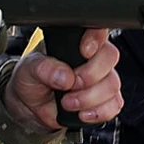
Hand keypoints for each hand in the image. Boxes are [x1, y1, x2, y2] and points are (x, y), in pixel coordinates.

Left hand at [3, 28, 123, 131]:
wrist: (31, 107)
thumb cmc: (32, 80)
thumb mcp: (28, 69)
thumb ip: (43, 68)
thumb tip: (64, 76)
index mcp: (75, 42)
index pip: (96, 31)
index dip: (95, 40)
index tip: (84, 52)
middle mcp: (93, 58)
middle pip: (110, 57)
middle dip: (90, 75)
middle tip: (70, 85)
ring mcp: (101, 79)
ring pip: (112, 84)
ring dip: (89, 98)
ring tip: (67, 102)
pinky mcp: (105, 100)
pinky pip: (114, 105)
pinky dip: (98, 112)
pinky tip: (82, 113)